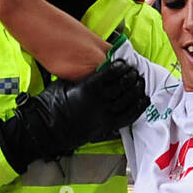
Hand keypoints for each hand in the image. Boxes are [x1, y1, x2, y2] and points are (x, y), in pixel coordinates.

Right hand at [0, 59, 149, 168]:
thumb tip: (97, 68)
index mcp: (87, 89)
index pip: (111, 74)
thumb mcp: (64, 83)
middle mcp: (99, 103)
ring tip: (140, 82)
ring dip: (137, 90)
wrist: (48, 129)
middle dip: (132, 77)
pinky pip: (129, 117)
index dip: (121, 67)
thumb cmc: (53, 104)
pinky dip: (139, 107)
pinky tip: (144, 99)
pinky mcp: (108, 127)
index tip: (124, 63)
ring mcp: (105, 116)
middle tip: (135, 72)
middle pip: (123, 87)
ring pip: (129, 101)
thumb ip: (83, 76)